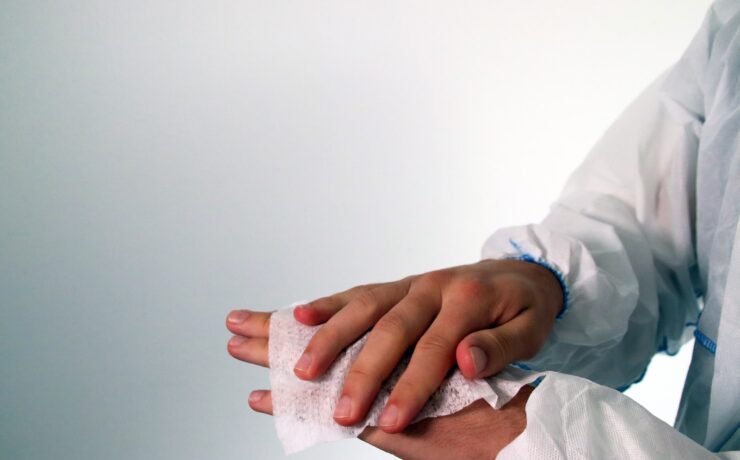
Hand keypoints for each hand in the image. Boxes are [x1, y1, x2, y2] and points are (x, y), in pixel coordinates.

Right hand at [227, 258, 560, 433]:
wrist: (519, 271)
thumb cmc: (524, 306)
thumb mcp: (532, 327)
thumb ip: (502, 345)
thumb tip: (467, 359)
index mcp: (466, 298)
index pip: (435, 347)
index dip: (412, 384)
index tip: (390, 418)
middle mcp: (429, 287)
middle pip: (388, 328)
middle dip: (360, 371)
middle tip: (340, 410)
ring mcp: (408, 285)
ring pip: (360, 308)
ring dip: (325, 335)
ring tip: (294, 363)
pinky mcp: (394, 287)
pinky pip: (355, 295)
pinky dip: (325, 306)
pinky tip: (295, 315)